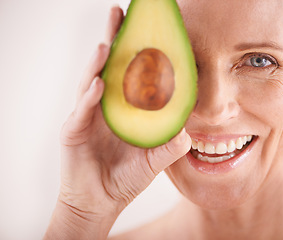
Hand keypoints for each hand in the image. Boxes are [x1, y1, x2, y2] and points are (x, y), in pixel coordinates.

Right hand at [45, 6, 190, 238]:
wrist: (101, 201)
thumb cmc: (126, 178)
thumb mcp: (155, 161)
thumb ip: (171, 146)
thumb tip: (189, 132)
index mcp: (125, 108)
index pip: (131, 73)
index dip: (138, 52)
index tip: (149, 29)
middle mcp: (106, 105)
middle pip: (110, 66)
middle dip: (115, 39)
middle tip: (120, 13)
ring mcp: (88, 115)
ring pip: (92, 80)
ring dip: (100, 61)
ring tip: (109, 41)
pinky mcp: (74, 130)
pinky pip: (82, 109)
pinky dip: (91, 95)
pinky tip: (99, 82)